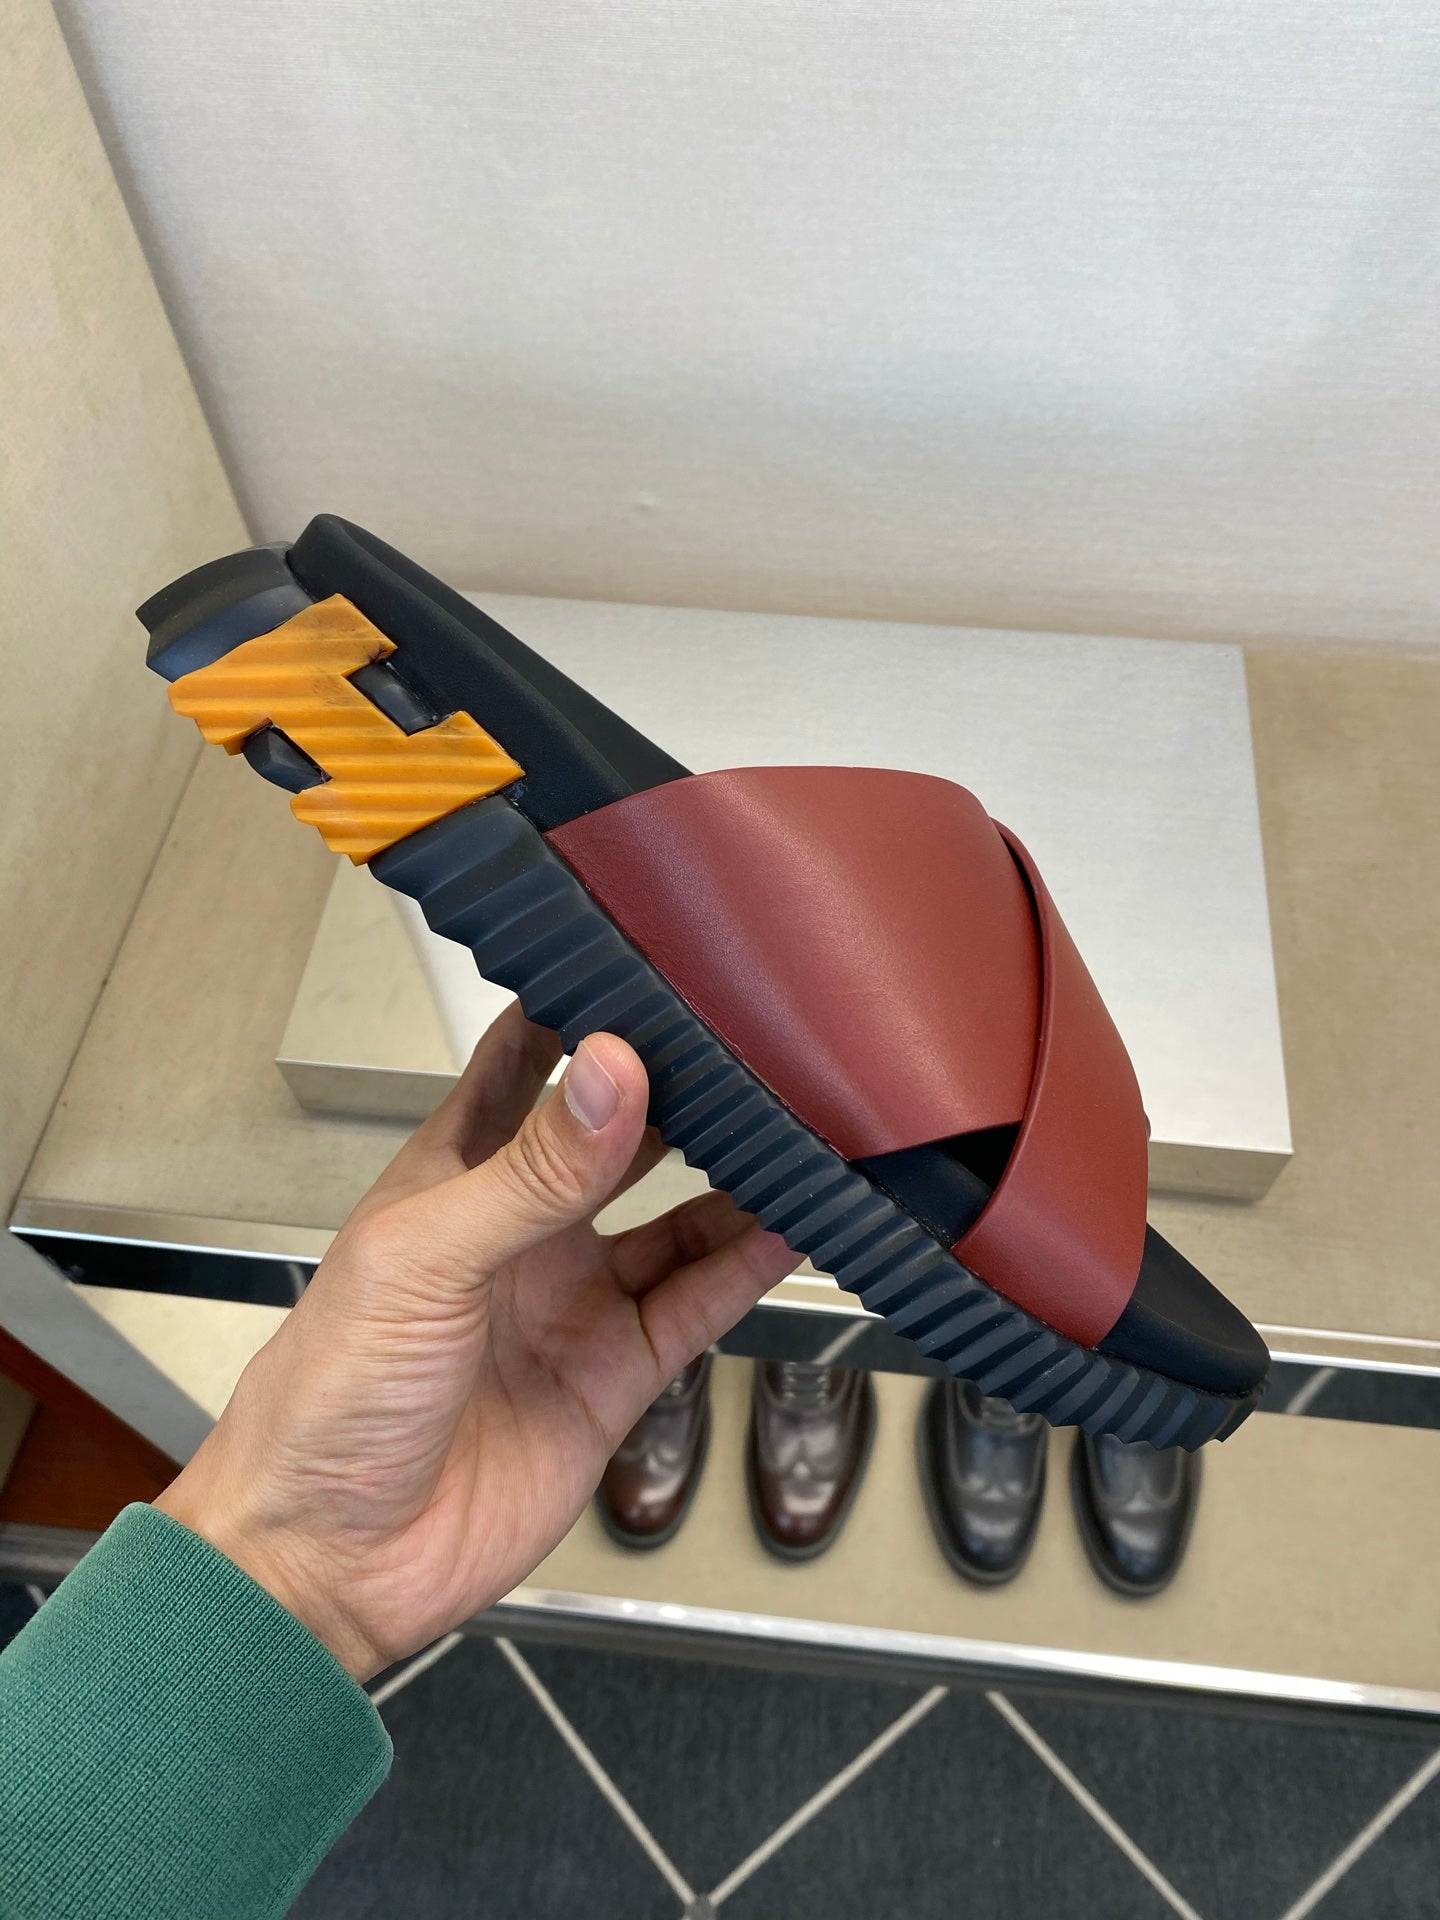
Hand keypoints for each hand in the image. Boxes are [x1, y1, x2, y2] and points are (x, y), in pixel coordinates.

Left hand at [156, 1004, 800, 1678]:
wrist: (330, 1561)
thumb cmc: (326, 1399)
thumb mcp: (425, 1257)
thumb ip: (531, 1168)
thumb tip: (613, 1071)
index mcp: (453, 1176)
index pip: (524, 1063)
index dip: (581, 1013)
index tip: (651, 965)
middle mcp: (521, 1230)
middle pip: (620, 1137)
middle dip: (681, 1092)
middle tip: (752, 1046)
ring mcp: (572, 1301)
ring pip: (676, 1220)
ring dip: (733, 1180)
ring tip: (792, 1133)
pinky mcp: (614, 1375)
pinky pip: (697, 1304)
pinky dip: (747, 1266)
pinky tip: (788, 1227)